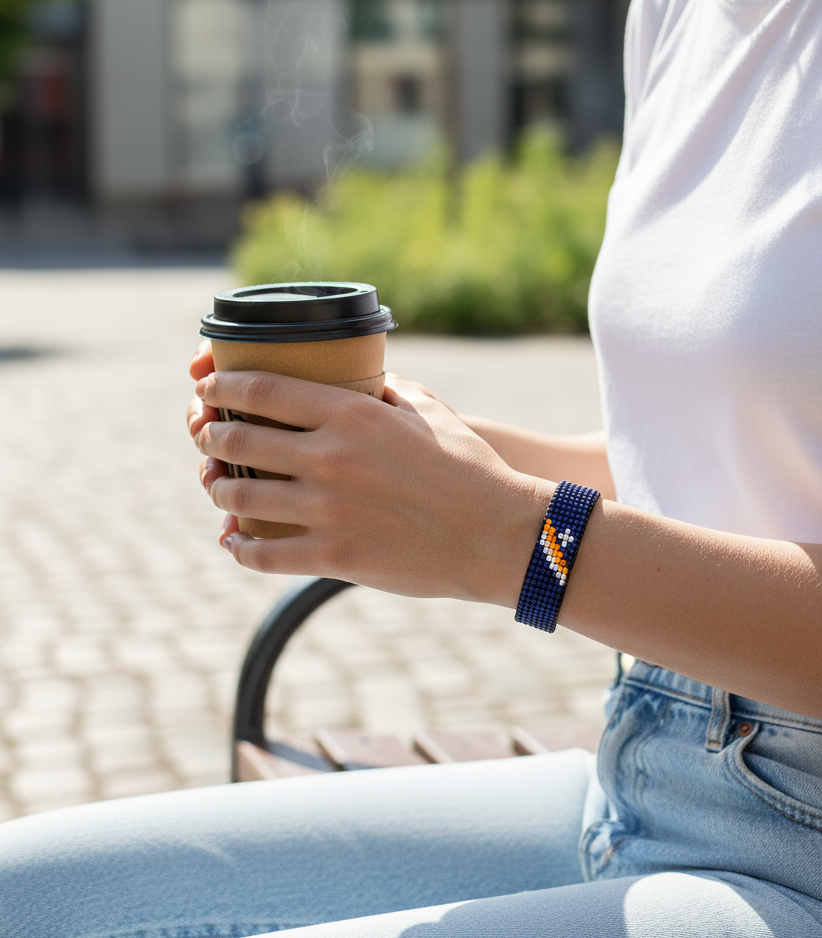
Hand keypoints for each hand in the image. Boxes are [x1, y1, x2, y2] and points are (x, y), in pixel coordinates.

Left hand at [190, 357, 552, 604]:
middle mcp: (329, 458)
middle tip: (207, 437)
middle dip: (209, 437)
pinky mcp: (333, 558)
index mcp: (351, 415)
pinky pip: (262, 555)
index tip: (208, 391)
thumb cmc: (469, 468)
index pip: (261, 390)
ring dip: (217, 490)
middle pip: (237, 441)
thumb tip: (363, 379)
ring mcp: (327, 511)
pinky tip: (234, 542)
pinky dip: (238, 548)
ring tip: (217, 487)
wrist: (499, 534)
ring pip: (239, 497)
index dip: (222, 389)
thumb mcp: (428, 410)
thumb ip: (385, 389)